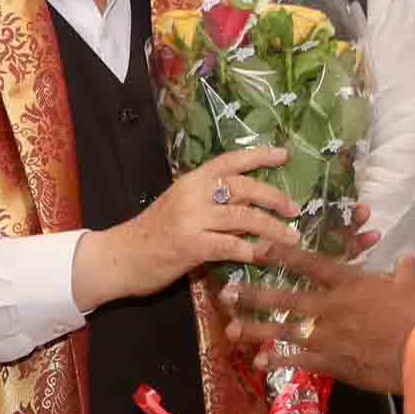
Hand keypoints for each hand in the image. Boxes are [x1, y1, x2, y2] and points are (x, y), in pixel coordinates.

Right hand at [83, 145, 297, 301]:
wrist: (119, 257)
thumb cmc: (151, 234)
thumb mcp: (180, 208)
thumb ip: (209, 203)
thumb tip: (247, 207)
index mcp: (190, 180)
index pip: (229, 161)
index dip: (258, 156)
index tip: (284, 155)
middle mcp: (193, 194)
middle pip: (244, 187)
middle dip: (274, 197)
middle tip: (295, 209)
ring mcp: (192, 219)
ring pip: (244, 217)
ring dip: (272, 227)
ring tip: (292, 237)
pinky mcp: (191, 245)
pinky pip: (231, 245)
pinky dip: (252, 251)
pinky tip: (264, 256)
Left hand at [233, 240, 414, 393]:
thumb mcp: (413, 288)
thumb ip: (404, 272)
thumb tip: (407, 256)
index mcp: (350, 284)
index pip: (311, 264)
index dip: (282, 255)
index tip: (258, 247)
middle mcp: (332, 307)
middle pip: (285, 299)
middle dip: (254, 296)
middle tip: (227, 292)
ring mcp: (328, 336)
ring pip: (284, 331)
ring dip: (255, 330)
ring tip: (231, 330)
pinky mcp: (332, 362)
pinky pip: (298, 360)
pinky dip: (278, 360)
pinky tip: (259, 361)